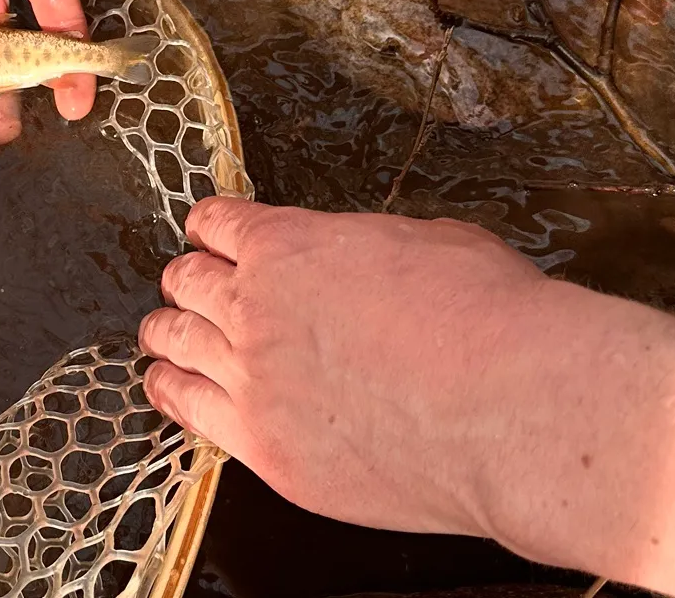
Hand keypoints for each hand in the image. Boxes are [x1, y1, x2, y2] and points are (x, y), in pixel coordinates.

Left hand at [138, 198, 547, 535]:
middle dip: (187, 279)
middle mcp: (254, 307)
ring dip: (166, 334)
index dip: (213, 227)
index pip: (217, 223)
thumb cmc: (487, 319)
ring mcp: (253, 382)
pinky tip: (168, 390)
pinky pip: (190, 415)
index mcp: (288, 244)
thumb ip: (364, 249)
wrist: (512, 409)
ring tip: (162, 336)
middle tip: (189, 287)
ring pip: (174, 343)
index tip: (211, 235)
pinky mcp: (267, 451)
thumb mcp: (424, 241)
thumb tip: (364, 261)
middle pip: (185, 281)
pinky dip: (173, 395)